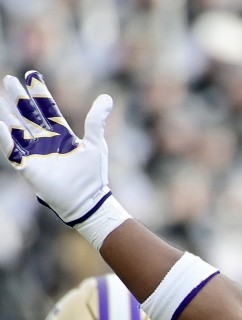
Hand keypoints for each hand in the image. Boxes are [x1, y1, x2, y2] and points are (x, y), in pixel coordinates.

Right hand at [0, 70, 113, 225]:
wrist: (88, 200)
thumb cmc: (93, 175)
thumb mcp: (96, 143)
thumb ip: (96, 120)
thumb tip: (107, 98)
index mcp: (61, 134)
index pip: (47, 109)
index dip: (39, 93)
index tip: (32, 75)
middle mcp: (45, 141)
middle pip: (28, 115)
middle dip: (19, 98)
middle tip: (8, 79)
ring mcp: (35, 153)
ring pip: (17, 129)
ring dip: (7, 114)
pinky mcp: (28, 167)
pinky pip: (13, 151)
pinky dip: (6, 139)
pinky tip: (1, 126)